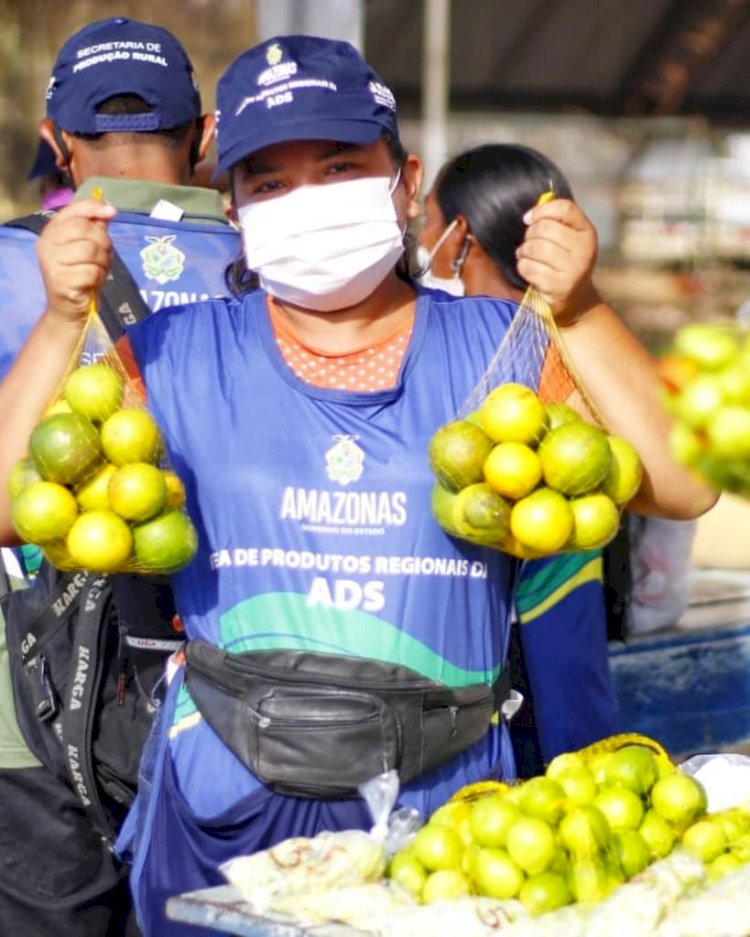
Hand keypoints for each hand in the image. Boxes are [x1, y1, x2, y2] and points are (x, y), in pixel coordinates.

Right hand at [36, 198, 116, 323]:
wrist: (69, 308)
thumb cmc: (80, 275)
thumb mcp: (88, 247)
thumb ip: (95, 227)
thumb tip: (108, 208)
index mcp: (52, 231)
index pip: (73, 210)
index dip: (95, 208)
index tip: (112, 212)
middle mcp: (46, 243)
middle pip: (84, 229)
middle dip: (104, 241)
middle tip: (105, 255)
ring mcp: (51, 262)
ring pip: (90, 249)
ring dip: (103, 260)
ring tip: (99, 269)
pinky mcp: (61, 281)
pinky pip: (92, 270)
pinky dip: (100, 276)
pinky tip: (94, 281)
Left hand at [516, 198, 599, 322]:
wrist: (576, 302)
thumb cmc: (566, 265)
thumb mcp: (569, 241)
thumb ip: (555, 222)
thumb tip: (531, 213)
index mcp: (587, 232)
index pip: (565, 208)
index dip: (542, 210)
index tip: (529, 219)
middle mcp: (584, 249)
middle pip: (545, 228)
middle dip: (529, 235)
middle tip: (528, 244)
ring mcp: (573, 269)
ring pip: (535, 248)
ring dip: (524, 251)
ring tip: (526, 256)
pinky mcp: (559, 287)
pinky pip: (529, 268)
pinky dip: (523, 266)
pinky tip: (528, 269)